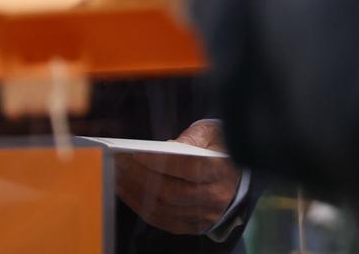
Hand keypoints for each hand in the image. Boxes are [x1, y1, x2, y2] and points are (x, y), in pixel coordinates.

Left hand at [114, 120, 241, 235]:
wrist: (240, 175)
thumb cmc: (223, 148)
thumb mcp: (213, 133)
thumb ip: (192, 138)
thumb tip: (166, 147)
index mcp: (223, 170)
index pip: (188, 168)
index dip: (159, 162)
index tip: (135, 153)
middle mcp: (215, 197)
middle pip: (172, 192)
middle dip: (140, 177)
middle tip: (119, 162)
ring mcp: (205, 215)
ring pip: (164, 209)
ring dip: (136, 192)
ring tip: (117, 174)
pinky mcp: (195, 226)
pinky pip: (163, 221)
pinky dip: (141, 206)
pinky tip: (127, 191)